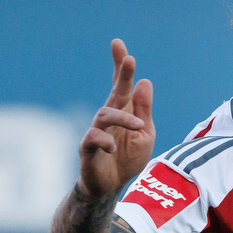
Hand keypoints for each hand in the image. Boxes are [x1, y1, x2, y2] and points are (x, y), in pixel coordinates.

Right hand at [77, 39, 155, 200]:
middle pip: (115, 92)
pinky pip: (93, 138)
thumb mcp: (145, 134)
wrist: (110, 187)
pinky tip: (113, 148)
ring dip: (124, 118)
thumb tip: (145, 82)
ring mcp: (96, 131)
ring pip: (105, 114)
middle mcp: (109, 117)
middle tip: (129, 58)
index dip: (120, 66)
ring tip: (138, 126)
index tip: (118, 44)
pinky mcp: (87, 148)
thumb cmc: (127, 159)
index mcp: (123, 112)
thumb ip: (144, 110)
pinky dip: (105, 141)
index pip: (121, 85)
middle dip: (122, 75)